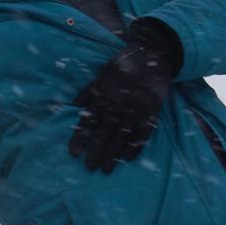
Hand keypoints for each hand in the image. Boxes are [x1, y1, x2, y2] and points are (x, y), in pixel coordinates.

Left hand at [69, 18, 181, 172]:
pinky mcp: (151, 111)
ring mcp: (135, 109)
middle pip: (105, 132)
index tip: (74, 153)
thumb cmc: (123, 65)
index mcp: (104, 96)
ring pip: (122, 135)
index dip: (81, 137)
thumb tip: (73, 106)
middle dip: (96, 150)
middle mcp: (118, 105)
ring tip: (106, 169)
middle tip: (89, 167)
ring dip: (113, 153)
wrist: (152, 56)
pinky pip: (143, 132)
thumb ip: (88, 92)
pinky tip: (128, 158)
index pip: (89, 120)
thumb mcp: (101, 74)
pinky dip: (136, 145)